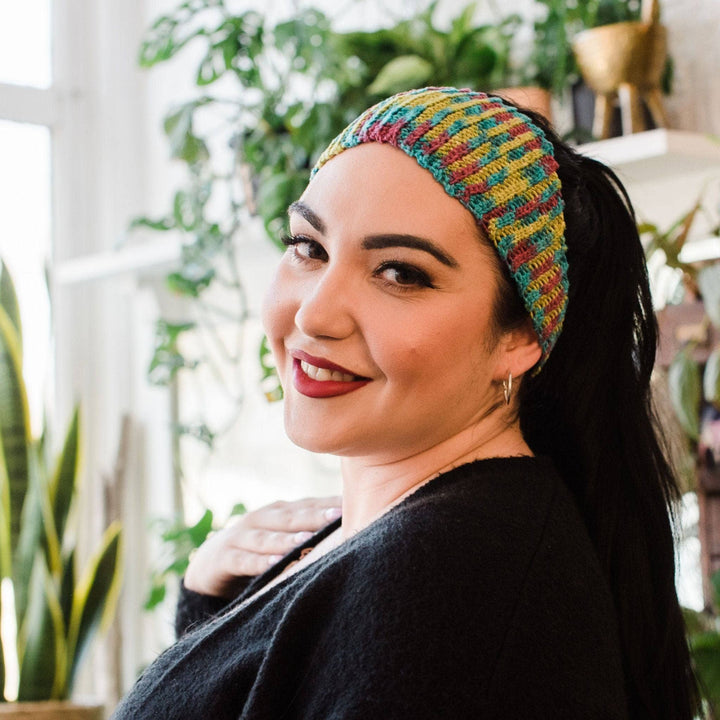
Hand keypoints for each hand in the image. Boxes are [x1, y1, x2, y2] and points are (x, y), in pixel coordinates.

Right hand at [183, 496, 341, 598]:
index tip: (355, 504)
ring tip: (308, 540)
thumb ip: (309, 530)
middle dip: (315, 516)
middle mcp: (262, 518)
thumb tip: (351, 526)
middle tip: (339, 515)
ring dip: (288, 539)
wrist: (209, 564)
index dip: (330, 504)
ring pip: (268, 537)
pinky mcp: (225, 557)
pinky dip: (259, 562)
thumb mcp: (282, 536)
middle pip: (292, 517)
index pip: (309, 505)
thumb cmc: (258, 549)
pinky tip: (273, 564)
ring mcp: (242, 536)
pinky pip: (244, 560)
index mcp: (280, 511)